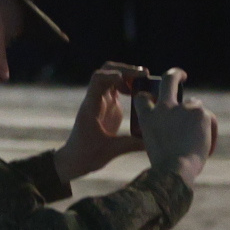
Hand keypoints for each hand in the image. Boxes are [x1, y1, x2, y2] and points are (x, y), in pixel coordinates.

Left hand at [52, 61, 146, 183]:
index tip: (130, 79)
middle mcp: (95, 100)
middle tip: (145, 75)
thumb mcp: (110, 151)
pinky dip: (129, 85)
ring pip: (112, 77)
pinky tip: (142, 92)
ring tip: (147, 81)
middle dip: (125, 69)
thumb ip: (131, 145)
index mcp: (92, 107)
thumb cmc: (87, 155)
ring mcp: (101, 101)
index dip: (113, 75)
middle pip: (106, 71)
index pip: (98, 81)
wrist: (75, 159)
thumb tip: (153, 142)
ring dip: (129, 75)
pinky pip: (117, 88)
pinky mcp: (107, 106)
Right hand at [136, 69, 217, 185]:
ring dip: (198, 119)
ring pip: (195, 105)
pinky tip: (207, 147)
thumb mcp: (154, 146)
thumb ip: (162, 131)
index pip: (142, 98)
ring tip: (199, 141)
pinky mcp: (200, 112)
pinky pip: (209, 119)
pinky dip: (210, 132)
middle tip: (182, 76)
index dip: (147, 96)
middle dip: (175, 75)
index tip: (152, 97)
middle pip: (169, 80)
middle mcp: (164, 108)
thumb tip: (178, 129)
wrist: (175, 170)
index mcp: (147, 118)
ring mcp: (182, 107)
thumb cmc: (164, 166)